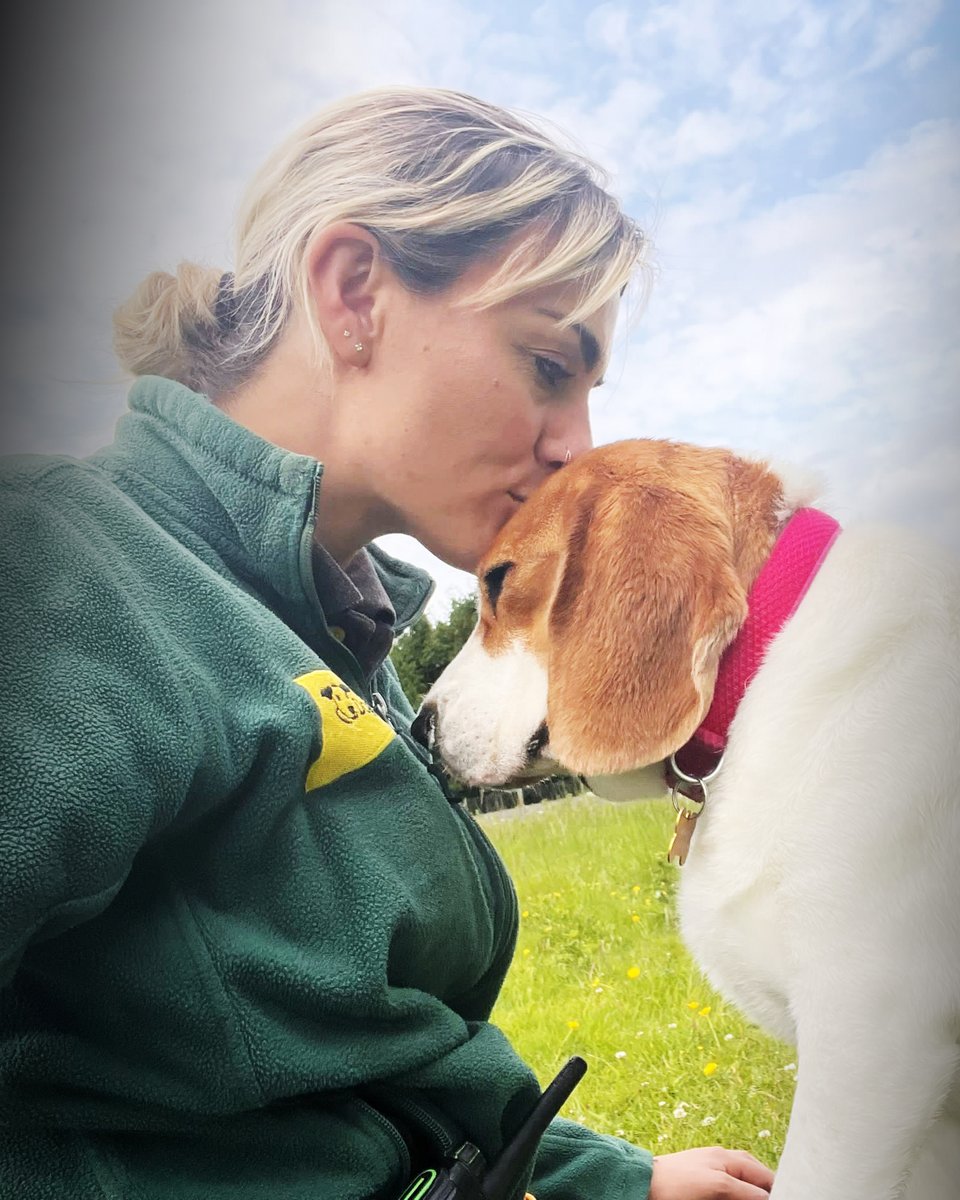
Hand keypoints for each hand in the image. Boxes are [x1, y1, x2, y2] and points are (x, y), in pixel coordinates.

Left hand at [649, 1146, 773, 1197]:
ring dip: (753, 1191)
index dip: (778, 1188)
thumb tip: (769, 1197)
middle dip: (767, 1189)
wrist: (645, 1184)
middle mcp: (725, 1163)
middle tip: (777, 1197)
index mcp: (730, 1158)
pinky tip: (739, 1195)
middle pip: (757, 1179)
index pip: (765, 1175)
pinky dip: (739, 1191)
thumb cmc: (679, 1182)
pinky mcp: (706, 1186)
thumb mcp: (720, 1186)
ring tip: (761, 1197)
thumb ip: (747, 1191)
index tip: (788, 1197)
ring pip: (744, 1184)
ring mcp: (715, 1174)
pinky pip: (730, 1188)